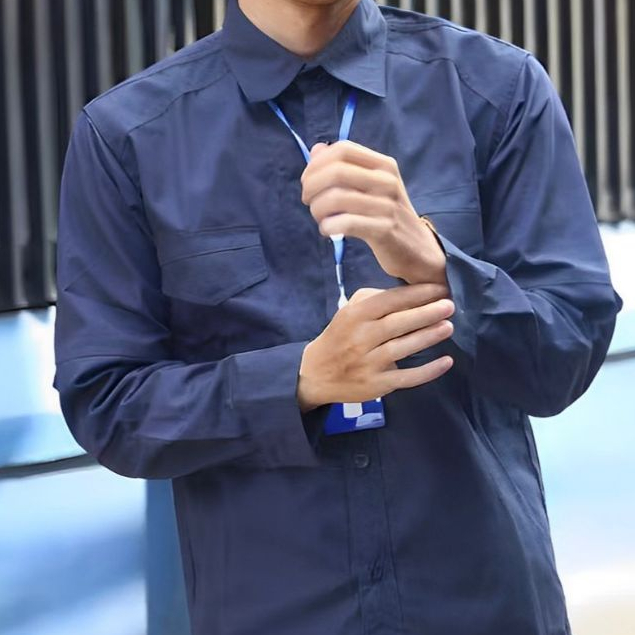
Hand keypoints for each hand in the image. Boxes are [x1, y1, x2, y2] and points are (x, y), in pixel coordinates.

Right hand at [297, 283, 453, 411]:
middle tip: (450, 305)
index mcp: (354, 316)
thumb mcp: (348, 311)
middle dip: (426, 313)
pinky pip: (406, 377)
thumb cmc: (340, 337)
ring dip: (428, 337)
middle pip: (397, 323)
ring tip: (449, 326)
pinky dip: (428, 371)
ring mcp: (368, 363)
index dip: (416, 294)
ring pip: (402, 348)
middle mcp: (360, 338)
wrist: (316, 374)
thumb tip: (408, 292)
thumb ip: (373, 299)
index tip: (440, 288)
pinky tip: (446, 361)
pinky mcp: (376, 385)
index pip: (389, 301)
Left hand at [300, 141, 447, 287]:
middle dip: (312, 186)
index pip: (342, 149)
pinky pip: (345, 223)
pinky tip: (328, 231)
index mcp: (383, 164)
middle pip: (336, 171)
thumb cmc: (387, 216)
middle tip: (308, 201)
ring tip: (320, 219)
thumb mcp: (370, 187)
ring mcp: (387, 205)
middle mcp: (387, 180)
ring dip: (317, 210)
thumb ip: (344, 168)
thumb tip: (315, 150)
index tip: (308, 181)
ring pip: (336, 198)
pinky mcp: (384, 230)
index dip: (317, 163)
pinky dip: (328, 226)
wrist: (417, 249)